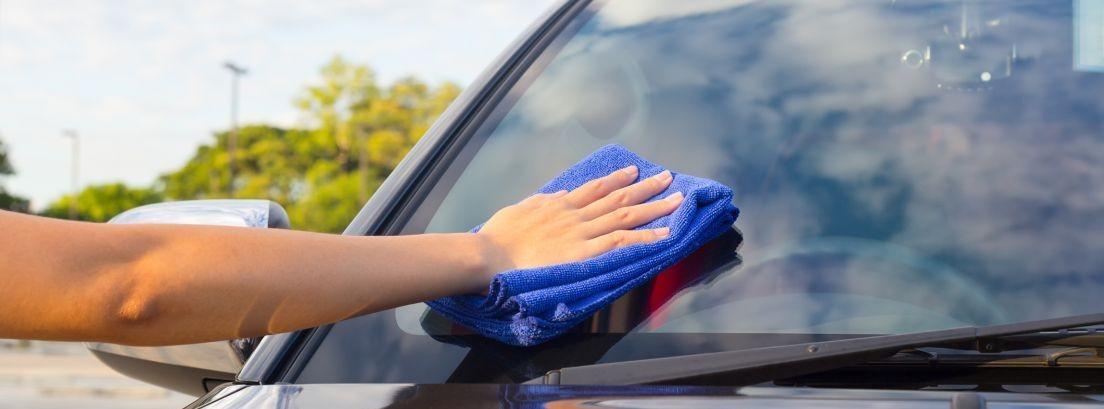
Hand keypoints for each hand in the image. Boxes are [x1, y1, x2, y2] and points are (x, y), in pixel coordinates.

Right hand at [476, 165, 681, 277]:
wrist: (490, 255)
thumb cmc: (496, 238)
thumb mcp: (517, 210)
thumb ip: (540, 202)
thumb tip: (558, 194)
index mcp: (558, 204)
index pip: (595, 188)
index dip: (616, 179)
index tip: (634, 171)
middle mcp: (575, 214)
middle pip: (618, 197)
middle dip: (645, 187)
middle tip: (667, 178)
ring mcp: (582, 232)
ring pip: (626, 215)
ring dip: (654, 207)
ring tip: (677, 199)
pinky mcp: (585, 252)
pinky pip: (623, 242)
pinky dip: (646, 237)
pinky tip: (666, 234)